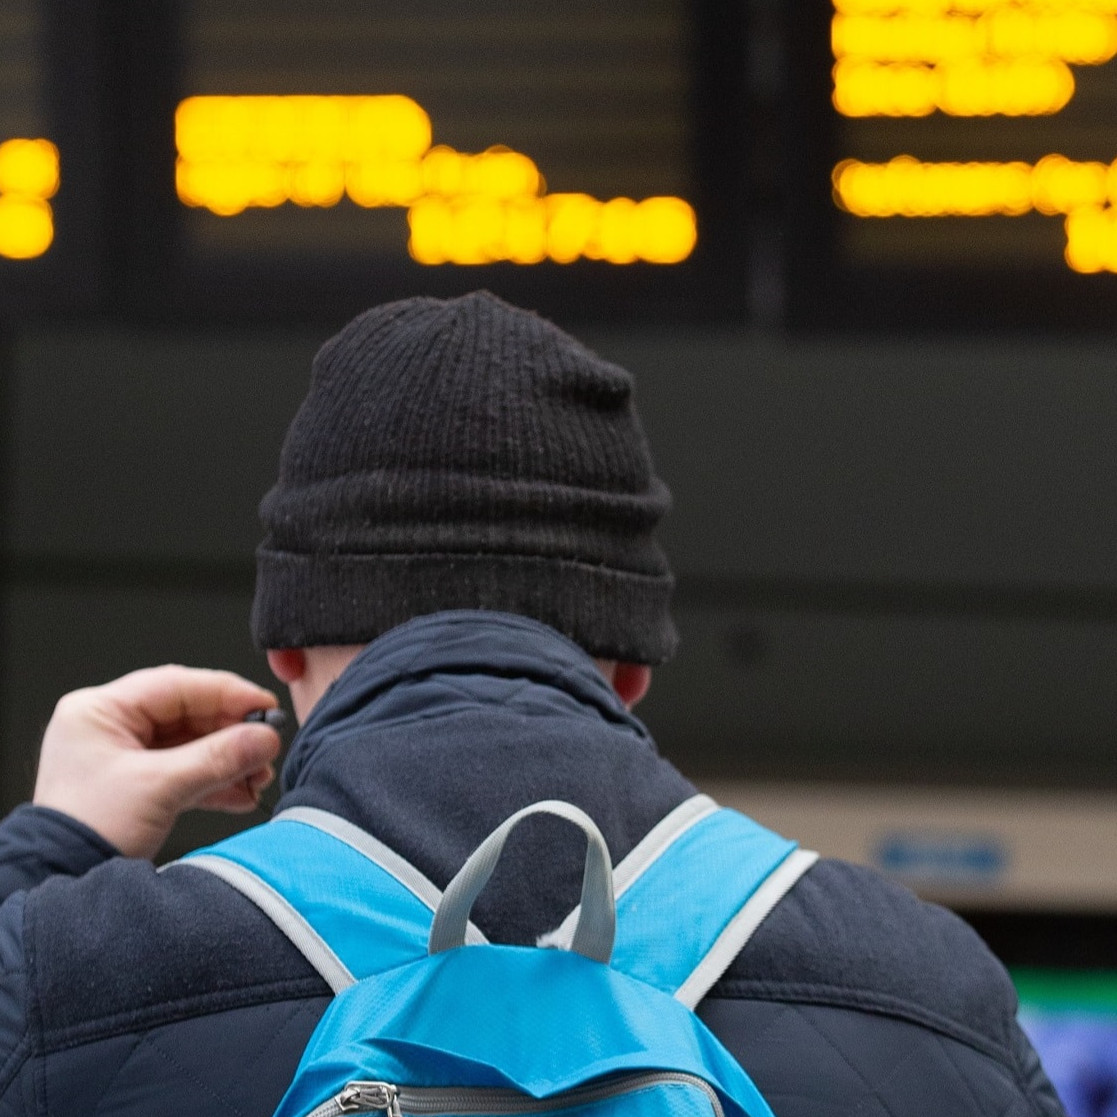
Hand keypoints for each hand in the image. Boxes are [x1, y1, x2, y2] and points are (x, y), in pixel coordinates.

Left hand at [33, 665, 283, 859]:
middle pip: (189, 714)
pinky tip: (241, 793)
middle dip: (232, 735)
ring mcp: (123, 756)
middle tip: (266, 745)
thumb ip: (218, 758)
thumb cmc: (85, 831)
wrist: (59, 883)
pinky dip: (215, 781)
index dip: (228, 694)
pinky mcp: (136, 784)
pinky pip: (185, 770)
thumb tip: (265, 738)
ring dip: (229, 761)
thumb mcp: (160, 788)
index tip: (265, 707)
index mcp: (100, 711)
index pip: (177, 686)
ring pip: (191, 744)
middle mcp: (110, 727)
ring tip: (258, 776)